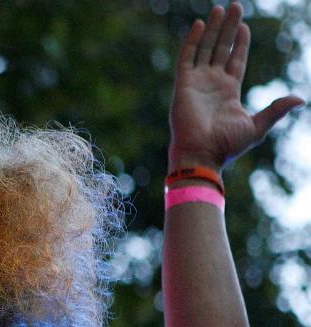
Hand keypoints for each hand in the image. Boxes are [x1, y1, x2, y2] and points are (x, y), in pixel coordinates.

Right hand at [169, 2, 303, 170]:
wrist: (202, 155)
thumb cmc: (227, 146)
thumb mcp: (257, 126)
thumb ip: (275, 110)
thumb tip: (299, 98)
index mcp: (229, 91)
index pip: (235, 59)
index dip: (240, 42)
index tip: (244, 25)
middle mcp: (212, 83)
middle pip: (221, 48)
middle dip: (228, 28)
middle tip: (234, 6)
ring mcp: (196, 83)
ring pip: (205, 48)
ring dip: (212, 29)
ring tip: (219, 9)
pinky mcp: (183, 85)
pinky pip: (187, 58)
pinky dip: (192, 41)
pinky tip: (200, 25)